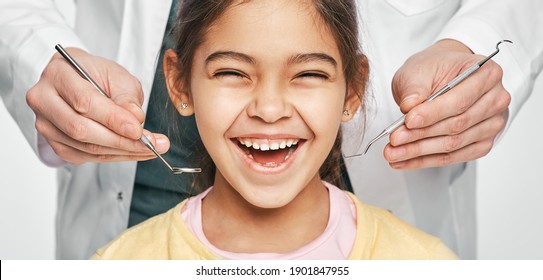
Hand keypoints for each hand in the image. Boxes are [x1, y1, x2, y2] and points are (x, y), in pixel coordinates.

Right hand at [26, 48, 169, 163]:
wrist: (77, 80)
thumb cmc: (95, 74)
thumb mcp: (116, 75)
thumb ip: (126, 95)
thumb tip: (136, 118)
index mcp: (58, 75)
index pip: (84, 102)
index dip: (113, 119)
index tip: (139, 129)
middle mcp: (44, 101)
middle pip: (81, 129)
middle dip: (121, 140)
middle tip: (151, 144)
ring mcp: (47, 125)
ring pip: (85, 147)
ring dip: (122, 152)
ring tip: (150, 149)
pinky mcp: (55, 143)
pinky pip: (86, 156)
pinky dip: (114, 157)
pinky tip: (134, 152)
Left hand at [384, 39, 510, 168]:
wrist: (441, 77)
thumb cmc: (434, 70)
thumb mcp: (418, 70)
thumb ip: (414, 88)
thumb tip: (409, 106)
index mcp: (487, 74)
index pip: (460, 100)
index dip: (433, 113)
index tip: (409, 120)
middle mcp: (495, 100)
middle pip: (457, 125)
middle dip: (421, 135)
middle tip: (395, 139)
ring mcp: (491, 124)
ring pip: (453, 144)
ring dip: (420, 152)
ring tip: (394, 153)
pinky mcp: (482, 143)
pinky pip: (453, 157)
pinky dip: (426, 160)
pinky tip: (405, 160)